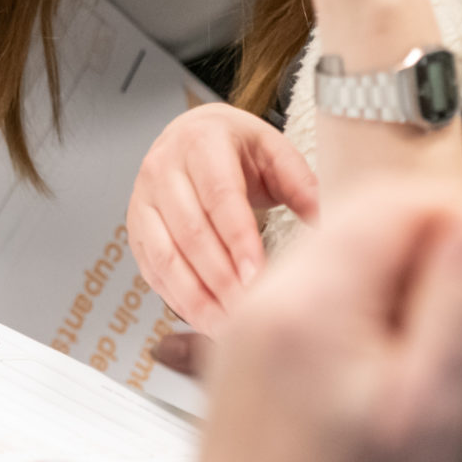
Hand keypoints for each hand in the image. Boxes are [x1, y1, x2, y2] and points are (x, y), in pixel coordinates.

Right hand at [129, 103, 318, 331]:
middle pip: (191, 232)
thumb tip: (326, 222)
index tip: (259, 277)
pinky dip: (178, 299)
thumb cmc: (236, 147)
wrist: (193, 135)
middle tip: (250, 311)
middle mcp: (164, 167)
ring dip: (198, 297)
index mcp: (201, 141)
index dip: (239, 241)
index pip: (220, 197)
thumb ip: (300, 183)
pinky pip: (153, 271)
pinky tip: (204, 318)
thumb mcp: (273, 150)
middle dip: (222, 279)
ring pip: (167, 257)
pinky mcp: (136, 228)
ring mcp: (144, 199)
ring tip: (228, 326)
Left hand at [179, 185, 461, 461]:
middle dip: (426, 252)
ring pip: (339, 252)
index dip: (459, 221)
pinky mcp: (245, 341)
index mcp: (315, 296)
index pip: (399, 199)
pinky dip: (353, 307)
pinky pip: (310, 289)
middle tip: (457, 322)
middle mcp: (269, 291)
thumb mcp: (433, 404)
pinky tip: (372, 368)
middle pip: (366, 218)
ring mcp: (249, 315)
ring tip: (415, 356)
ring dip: (391, 281)